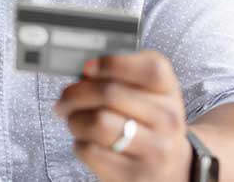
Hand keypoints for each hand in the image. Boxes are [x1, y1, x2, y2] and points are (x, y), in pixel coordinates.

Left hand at [54, 50, 192, 181]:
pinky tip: (86, 141)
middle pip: (110, 94)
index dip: (112, 63)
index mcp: (169, 90)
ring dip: (75, 120)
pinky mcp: (133, 175)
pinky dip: (79, 143)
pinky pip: (90, 150)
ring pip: (97, 123)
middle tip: (64, 99)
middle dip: (75, 94)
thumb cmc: (147, 122)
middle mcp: (167, 119)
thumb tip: (82, 73)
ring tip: (74, 121)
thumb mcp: (146, 93)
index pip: (150, 68)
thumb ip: (120, 76)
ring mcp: (154, 150)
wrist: (168, 168)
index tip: (87, 68)